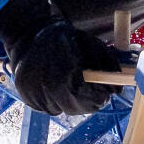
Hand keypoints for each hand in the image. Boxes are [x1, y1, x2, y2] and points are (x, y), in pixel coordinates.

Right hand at [0, 0, 120, 115]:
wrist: (29, 34)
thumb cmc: (64, 38)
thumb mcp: (91, 44)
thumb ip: (108, 65)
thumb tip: (117, 90)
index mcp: (64, 71)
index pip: (89, 98)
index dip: (99, 97)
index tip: (103, 92)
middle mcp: (46, 86)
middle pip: (74, 107)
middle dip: (85, 102)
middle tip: (89, 90)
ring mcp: (33, 92)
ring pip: (60, 109)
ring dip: (69, 101)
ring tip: (67, 82)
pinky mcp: (26, 96)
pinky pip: (47, 107)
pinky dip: (54, 100)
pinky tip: (54, 84)